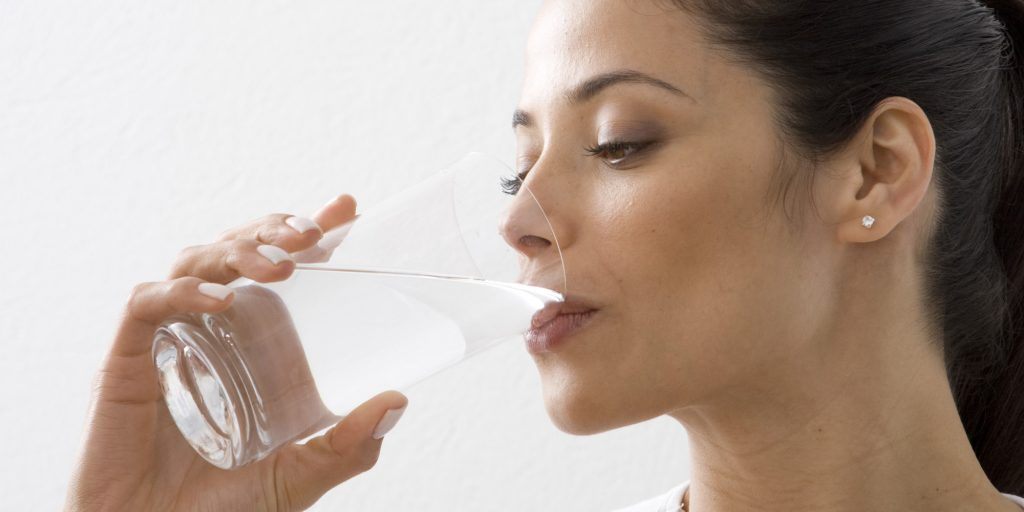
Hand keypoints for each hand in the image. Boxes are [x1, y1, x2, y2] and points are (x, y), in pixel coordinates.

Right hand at [66, 195, 408, 511]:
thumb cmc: (223, 510)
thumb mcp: (299, 474)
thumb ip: (347, 446)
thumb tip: (398, 400)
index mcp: (257, 344)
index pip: (281, 267)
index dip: (307, 228)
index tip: (345, 207)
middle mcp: (215, 330)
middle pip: (238, 250)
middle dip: (272, 229)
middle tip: (310, 233)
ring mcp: (171, 340)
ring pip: (195, 261)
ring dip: (236, 250)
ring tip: (277, 264)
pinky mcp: (127, 361)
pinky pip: (147, 304)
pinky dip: (181, 292)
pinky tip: (219, 300)